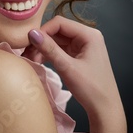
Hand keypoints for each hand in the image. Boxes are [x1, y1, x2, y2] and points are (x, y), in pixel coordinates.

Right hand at [23, 15, 126, 132]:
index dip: (43, 31)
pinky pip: (60, 49)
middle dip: (42, 41)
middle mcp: (87, 36)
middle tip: (27, 53)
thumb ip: (49, 49)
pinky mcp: (79, 55)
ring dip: (44, 48)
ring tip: (32, 60)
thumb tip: (32, 33)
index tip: (29, 43)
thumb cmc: (91, 89)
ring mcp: (83, 46)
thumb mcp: (67, 68)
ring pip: (57, 40)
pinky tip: (39, 61)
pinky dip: (49, 54)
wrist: (104, 109)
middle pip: (58, 31)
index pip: (60, 23)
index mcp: (89, 35)